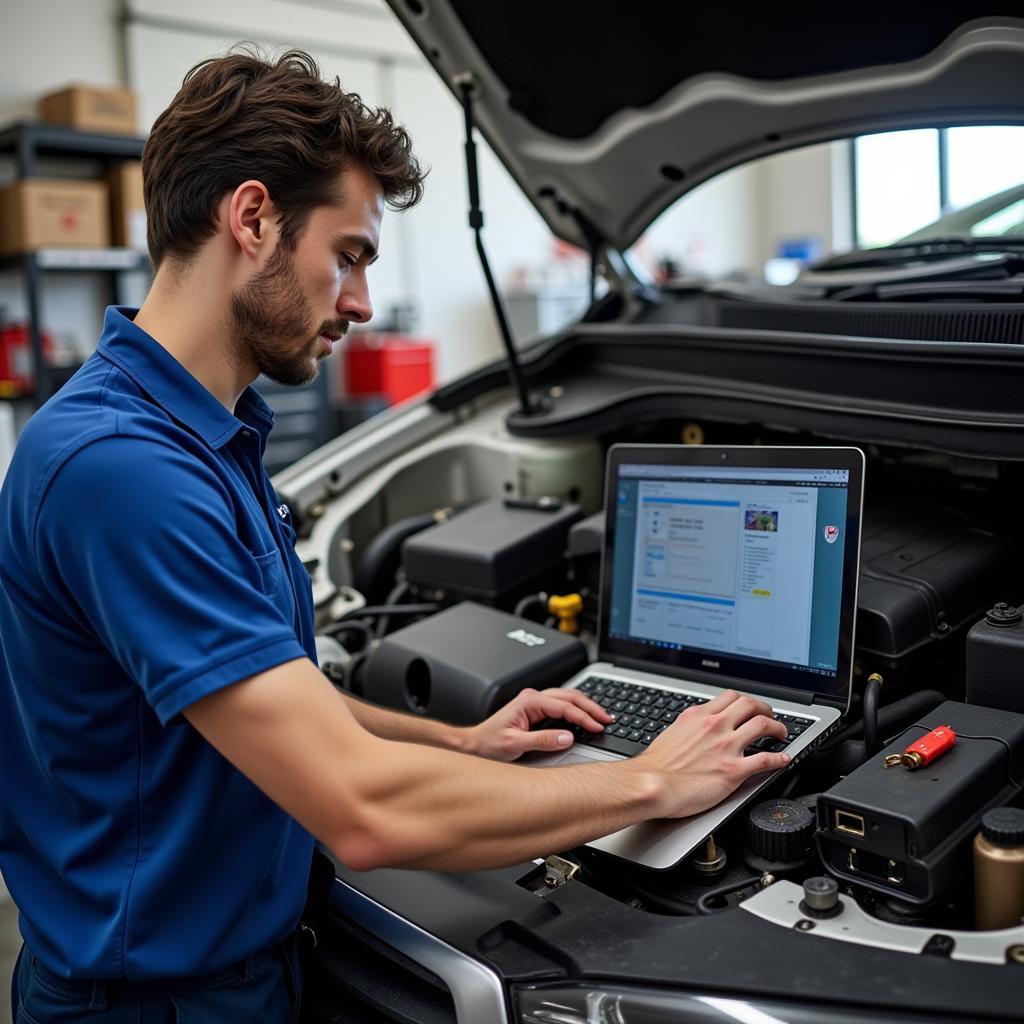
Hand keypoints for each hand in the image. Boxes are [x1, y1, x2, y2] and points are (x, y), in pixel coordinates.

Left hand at [466, 687, 614, 761]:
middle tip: (607, 719)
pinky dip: (576, 710)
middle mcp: (533, 698)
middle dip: (591, 707)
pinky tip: (585, 717)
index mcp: (529, 702)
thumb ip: (542, 740)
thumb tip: (567, 737)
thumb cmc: (489, 744)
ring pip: (567, 698)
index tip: (598, 726)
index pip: (564, 706)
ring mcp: (535, 702)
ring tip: (601, 717)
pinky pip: (561, 705)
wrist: (474, 744)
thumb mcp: (515, 745)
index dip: (584, 717)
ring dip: (585, 706)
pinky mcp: (536, 710)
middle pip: (570, 696)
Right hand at [638, 690, 789, 817]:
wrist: (652, 783)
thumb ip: (691, 727)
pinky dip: (779, 759)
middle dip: (765, 709)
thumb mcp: (673, 732)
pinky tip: (784, 760)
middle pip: (750, 705)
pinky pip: (765, 760)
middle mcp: (715, 726)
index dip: (745, 701)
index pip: (730, 697)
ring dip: (778, 728)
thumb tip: (698, 729)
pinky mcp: (733, 770)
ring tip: (781, 734)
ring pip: (762, 725)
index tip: (750, 708)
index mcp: (699, 716)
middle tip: (770, 717)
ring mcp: (726, 747)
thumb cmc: (657, 765)